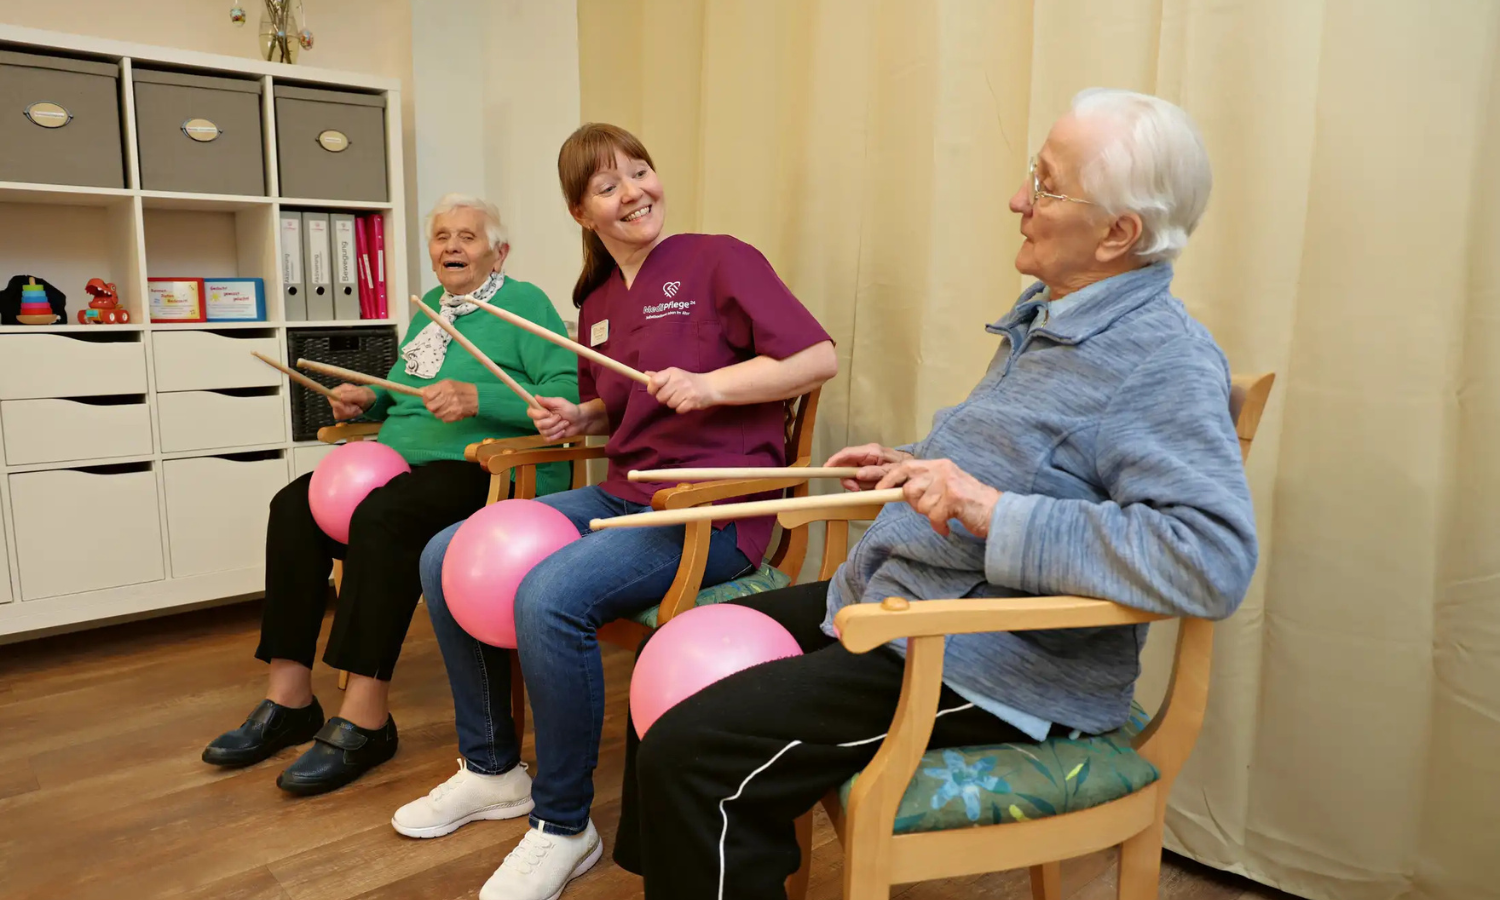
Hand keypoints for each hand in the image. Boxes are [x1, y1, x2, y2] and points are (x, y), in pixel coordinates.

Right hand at [328, 384, 375, 420]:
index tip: (346, 406)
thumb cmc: (367, 395)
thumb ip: (351, 395)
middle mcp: (337, 396)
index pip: (330, 397)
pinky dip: (350, 415)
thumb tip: (340, 397)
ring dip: (349, 413)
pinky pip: (341, 417)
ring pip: (337, 413)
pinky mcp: (341, 410)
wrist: (372, 400)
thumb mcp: (361, 395)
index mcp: (341, 389)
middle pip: (335, 407)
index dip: (337, 404)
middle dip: (347, 410)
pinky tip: (355, 411)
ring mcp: (339, 403)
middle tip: (356, 408)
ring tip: (358, 409)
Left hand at [421, 379, 478, 422]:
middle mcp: (448, 396)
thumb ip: (433, 387)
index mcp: (445, 386)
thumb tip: (420, 391)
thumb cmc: (461, 389)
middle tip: (437, 404)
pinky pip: (444, 419)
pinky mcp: (456, 415)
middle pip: (430, 407)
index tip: (428, 398)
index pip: (427, 395)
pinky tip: (451, 411)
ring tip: (446, 407)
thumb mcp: (448, 383)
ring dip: (439, 412)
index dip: (426, 398)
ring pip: (436, 414)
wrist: (478, 398)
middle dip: (432, 406)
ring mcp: (452, 406)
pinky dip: (446, 416)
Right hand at [528, 395, 585, 441]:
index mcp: (540, 409)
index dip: (538, 414)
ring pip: (545, 432)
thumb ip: (548, 400)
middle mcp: (539, 419)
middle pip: (538, 424)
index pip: (530, 412)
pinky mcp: (548, 437)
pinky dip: (558, 435)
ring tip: (565, 423)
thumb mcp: (560, 402)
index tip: (548, 413)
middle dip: (552, 421)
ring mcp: (543, 429)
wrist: (579, 421)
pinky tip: (563, 430)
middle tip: (560, 417)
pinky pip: (548, 439)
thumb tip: (536, 397)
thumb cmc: (570, 409)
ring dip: (558, 427)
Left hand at [647, 368, 721, 412]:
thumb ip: (659, 376)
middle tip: (672, 395)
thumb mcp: (674, 375)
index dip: (652, 389)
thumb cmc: (689, 381)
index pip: (654, 382)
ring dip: (674, 404)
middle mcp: (678, 380)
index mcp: (672, 372)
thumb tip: (645, 374)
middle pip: (660, 397)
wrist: (711, 386)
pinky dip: (682, 408)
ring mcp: (686, 391)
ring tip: (681, 398)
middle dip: (665, 398)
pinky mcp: (693, 401)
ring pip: (670, 404)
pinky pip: (679, 410)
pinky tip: (687, 403)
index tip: (655, 390)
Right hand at [825, 443, 913, 491]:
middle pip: (847, 465)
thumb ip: (875, 473)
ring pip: (852, 474)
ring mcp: (868, 461)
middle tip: (854, 488)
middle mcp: (868, 454)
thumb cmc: (905, 468)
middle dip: (848, 478)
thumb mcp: (891, 472)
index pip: (847, 453)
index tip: (826, 469)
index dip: (834, 460)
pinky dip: (863, 485)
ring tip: (869, 488)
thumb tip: (858, 474)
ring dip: (858, 483)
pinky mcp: (870, 469)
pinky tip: (871, 487)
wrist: (916, 471)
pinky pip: (860, 478)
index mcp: (872, 451)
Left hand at [875, 458, 1000, 537]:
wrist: (998, 512)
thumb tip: (901, 491)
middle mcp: (943, 470)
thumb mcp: (947, 486)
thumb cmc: (971, 503)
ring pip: (921, 505)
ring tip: (946, 514)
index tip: (879, 490)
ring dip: (931, 515)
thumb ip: (927, 484)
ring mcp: (948, 483)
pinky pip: (933, 517)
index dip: (890, 478)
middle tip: (932, 509)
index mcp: (939, 465)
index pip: (906, 466)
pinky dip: (940, 526)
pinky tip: (948, 525)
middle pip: (910, 489)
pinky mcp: (953, 499)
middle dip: (916, 504)